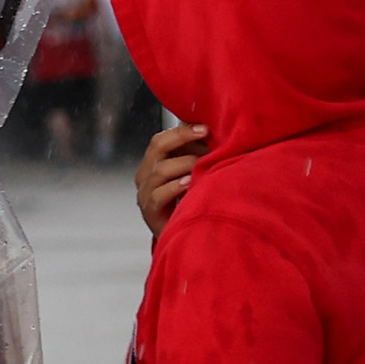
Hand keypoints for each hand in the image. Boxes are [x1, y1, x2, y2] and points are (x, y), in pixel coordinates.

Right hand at [134, 120, 207, 236]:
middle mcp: (147, 175)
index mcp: (155, 163)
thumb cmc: (193, 201)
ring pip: (160, 169)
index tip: (205, 127)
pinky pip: (158, 195)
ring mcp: (145, 193)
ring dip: (185, 164)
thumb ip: (199, 156)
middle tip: (206, 135)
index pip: (161, 139)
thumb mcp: (195, 173)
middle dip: (182, 138)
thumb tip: (218, 135)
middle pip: (157, 147)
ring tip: (203, 164)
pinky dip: (175, 187)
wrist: (185, 236)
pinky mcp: (150, 211)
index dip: (181, 131)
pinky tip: (190, 184)